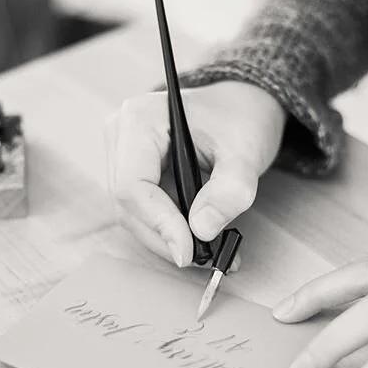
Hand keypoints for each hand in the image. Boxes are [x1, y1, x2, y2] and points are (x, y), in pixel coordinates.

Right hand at [106, 81, 285, 266]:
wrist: (241, 107)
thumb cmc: (241, 119)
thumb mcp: (246, 153)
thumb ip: (229, 190)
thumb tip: (202, 230)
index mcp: (140, 119)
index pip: (132, 185)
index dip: (159, 223)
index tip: (190, 251)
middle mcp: (121, 135)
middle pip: (128, 206)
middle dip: (166, 238)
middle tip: (207, 259)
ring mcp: (123, 155)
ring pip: (133, 215)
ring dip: (169, 240)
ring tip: (211, 253)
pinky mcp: (134, 173)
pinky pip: (143, 213)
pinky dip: (171, 232)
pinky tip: (200, 241)